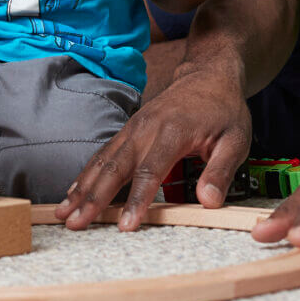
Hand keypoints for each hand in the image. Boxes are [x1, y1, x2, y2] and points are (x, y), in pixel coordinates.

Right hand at [55, 62, 251, 229]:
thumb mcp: (235, 139)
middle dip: (93, 197)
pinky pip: (104, 153)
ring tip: (64, 213)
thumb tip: (209, 202)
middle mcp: (146, 128)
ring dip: (82, 188)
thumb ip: (220, 171)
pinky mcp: (129, 130)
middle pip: (115, 167)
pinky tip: (74, 192)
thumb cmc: (223, 109)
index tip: (126, 225)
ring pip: (103, 160)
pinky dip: (87, 174)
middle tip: (76, 222)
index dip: (137, 200)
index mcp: (173, 131)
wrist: (208, 75)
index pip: (150, 171)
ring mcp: (134, 127)